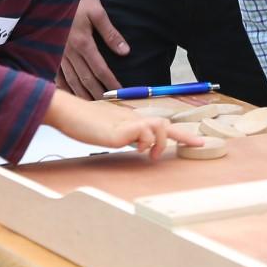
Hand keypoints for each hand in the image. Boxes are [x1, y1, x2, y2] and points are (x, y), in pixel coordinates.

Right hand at [43, 90, 203, 158]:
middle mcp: (133, 119)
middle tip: (199, 144)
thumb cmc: (83, 122)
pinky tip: (137, 149)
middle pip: (165, 124)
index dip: (180, 133)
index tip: (196, 141)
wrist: (67, 112)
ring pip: (160, 126)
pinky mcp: (120, 130)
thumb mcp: (109, 130)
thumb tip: (138, 145)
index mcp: (131, 119)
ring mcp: (127, 123)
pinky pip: (144, 133)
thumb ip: (125, 135)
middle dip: (184, 136)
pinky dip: (146, 142)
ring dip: (161, 142)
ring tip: (152, 154)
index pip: (160, 124)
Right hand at [58, 0, 127, 98]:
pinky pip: (55, 73)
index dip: (111, 82)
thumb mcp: (97, 11)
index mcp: (83, 42)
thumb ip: (110, 33)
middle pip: (85, 79)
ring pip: (69, 79)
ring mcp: (57, 52)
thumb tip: (125, 51)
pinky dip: (62, 86)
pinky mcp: (48, 51)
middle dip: (97, 93)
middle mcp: (68, 51)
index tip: (120, 92)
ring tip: (90, 105)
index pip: (100, 69)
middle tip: (106, 105)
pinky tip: (67, 94)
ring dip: (80, 94)